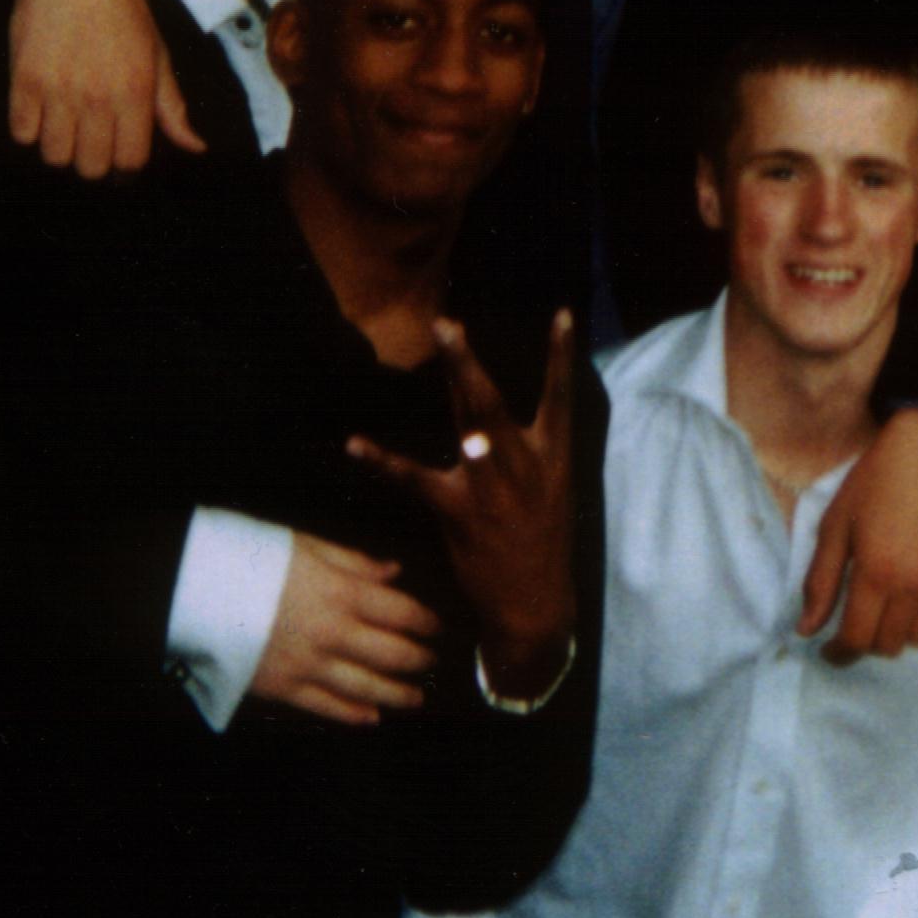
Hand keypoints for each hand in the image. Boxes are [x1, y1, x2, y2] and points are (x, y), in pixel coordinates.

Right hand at [0, 0, 205, 176]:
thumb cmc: (121, 9)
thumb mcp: (156, 53)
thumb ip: (171, 107)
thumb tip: (195, 148)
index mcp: (136, 91)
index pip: (130, 163)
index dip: (124, 173)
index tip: (117, 164)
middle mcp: (98, 95)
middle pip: (91, 168)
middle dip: (92, 163)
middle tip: (89, 142)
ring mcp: (59, 88)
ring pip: (54, 156)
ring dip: (59, 147)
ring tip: (64, 125)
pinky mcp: (25, 79)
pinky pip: (22, 134)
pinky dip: (29, 129)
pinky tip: (40, 109)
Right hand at [252, 531, 442, 726]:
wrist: (191, 588)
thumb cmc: (247, 556)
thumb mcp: (302, 544)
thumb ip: (352, 561)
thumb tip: (393, 571)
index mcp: (340, 592)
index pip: (401, 612)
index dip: (427, 622)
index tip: (438, 626)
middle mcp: (332, 633)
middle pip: (393, 654)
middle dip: (420, 659)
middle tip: (432, 661)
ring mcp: (309, 665)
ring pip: (369, 688)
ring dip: (399, 695)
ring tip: (416, 698)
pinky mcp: (282, 688)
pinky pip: (327, 708)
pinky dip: (354, 715)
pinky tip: (371, 717)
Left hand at [346, 312, 579, 687]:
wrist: (535, 605)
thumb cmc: (539, 540)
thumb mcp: (545, 489)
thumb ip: (511, 444)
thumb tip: (473, 397)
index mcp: (553, 459)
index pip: (561, 398)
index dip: (561, 355)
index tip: (562, 313)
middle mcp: (524, 465)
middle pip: (494, 401)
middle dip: (469, 361)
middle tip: (447, 324)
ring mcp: (491, 487)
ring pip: (468, 421)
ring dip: (452, 379)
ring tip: (437, 342)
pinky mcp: (458, 512)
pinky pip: (413, 479)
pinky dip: (381, 461)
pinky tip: (355, 445)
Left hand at [799, 407, 917, 662]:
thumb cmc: (874, 481)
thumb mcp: (834, 525)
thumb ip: (821, 581)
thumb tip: (806, 630)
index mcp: (877, 574)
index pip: (857, 639)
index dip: (838, 653)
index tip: (828, 649)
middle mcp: (915, 586)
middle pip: (889, 646)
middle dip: (865, 643)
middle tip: (853, 622)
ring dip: (897, 632)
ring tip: (884, 608)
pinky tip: (913, 594)